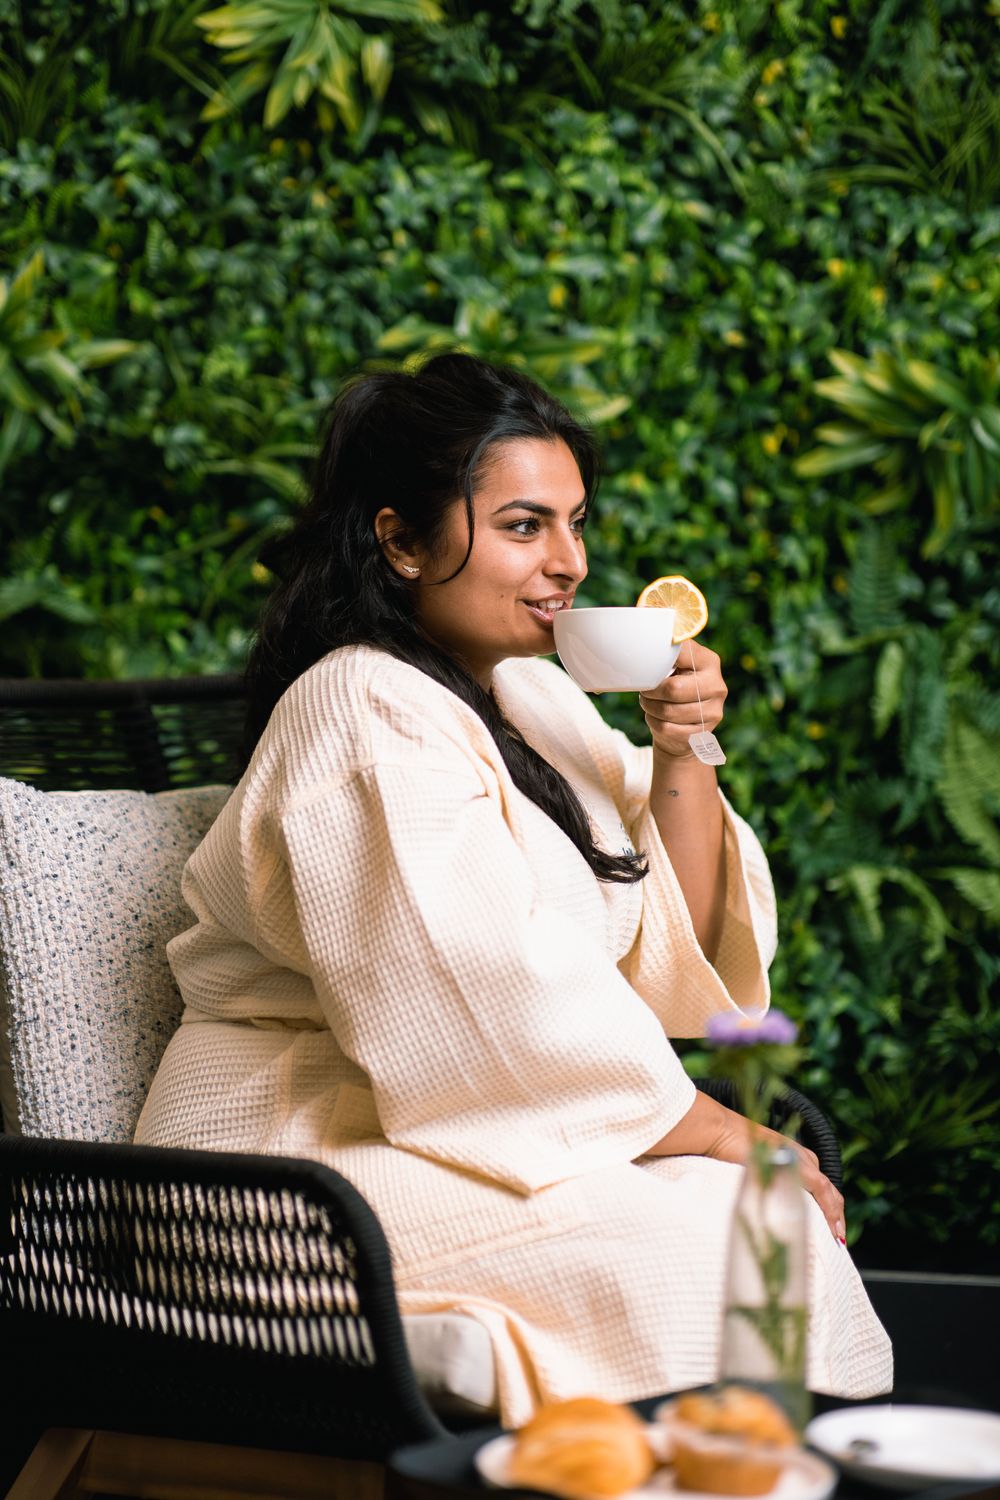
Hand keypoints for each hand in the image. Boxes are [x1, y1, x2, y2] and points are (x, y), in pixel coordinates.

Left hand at [639, 638, 726, 759]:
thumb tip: (642, 638)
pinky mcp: (704, 732)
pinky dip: (654, 723)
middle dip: (651, 692)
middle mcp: (717, 685)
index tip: (649, 666)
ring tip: (649, 703)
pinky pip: (668, 729)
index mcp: (709, 661)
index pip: (680, 653)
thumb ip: (666, 653)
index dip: (657, 661)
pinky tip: (656, 718)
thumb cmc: (673, 687)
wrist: (683, 725)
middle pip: (673, 689)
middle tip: (645, 691)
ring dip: (650, 708)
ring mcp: (714, 711)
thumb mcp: (674, 666)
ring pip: (667, 711)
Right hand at [649, 1089, 846, 1241]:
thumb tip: (753, 1203)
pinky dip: (829, 1211)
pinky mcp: (793, 1164)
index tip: (827, 1226)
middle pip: (825, 1185)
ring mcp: (795, 1156)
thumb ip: (755, 1178)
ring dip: (834, 1214)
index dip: (824, 1203)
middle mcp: (795, 1152)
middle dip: (833, 1212)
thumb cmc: (720, 1147)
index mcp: (786, 1152)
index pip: (814, 1180)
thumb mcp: (742, 1167)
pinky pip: (820, 1190)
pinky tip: (832, 1229)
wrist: (715, 1131)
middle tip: (837, 1237)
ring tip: (837, 1238)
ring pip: (826, 1189)